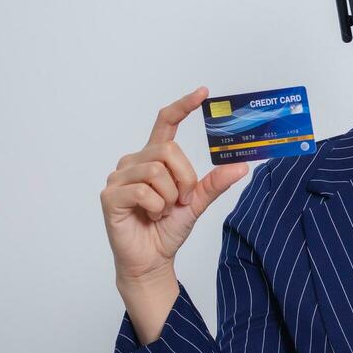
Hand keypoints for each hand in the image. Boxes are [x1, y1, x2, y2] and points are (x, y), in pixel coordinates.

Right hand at [100, 86, 250, 284]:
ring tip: (164, 211)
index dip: (182, 106)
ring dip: (171, 197)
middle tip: (182, 201)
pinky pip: (143, 191)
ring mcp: (119, 177)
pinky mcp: (110, 195)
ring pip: (157, 171)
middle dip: (185, 179)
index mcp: (154, 158)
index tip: (202, 92)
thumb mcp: (197, 203)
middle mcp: (134, 161)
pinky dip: (157, 207)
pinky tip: (151, 216)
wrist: (152, 259)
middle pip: (168, 151)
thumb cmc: (167, 229)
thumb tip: (241, 166)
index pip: (165, 123)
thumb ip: (214, 183)